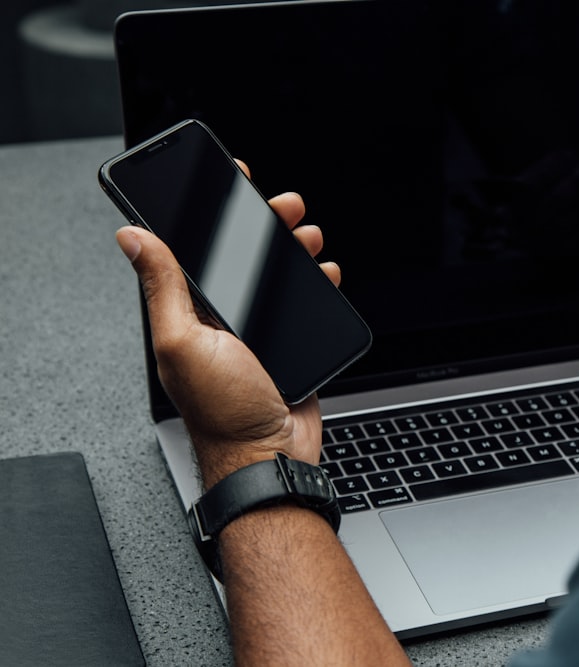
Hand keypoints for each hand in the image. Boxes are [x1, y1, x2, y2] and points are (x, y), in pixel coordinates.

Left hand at [116, 163, 340, 486]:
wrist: (271, 456)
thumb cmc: (224, 410)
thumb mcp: (182, 341)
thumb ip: (163, 287)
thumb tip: (131, 236)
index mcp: (188, 312)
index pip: (193, 248)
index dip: (210, 212)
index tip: (229, 182)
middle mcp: (219, 318)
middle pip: (242, 256)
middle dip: (264, 224)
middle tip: (283, 206)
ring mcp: (256, 332)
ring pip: (275, 276)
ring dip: (294, 249)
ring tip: (309, 235)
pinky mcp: (288, 345)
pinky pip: (303, 304)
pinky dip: (317, 284)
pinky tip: (325, 273)